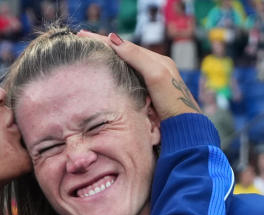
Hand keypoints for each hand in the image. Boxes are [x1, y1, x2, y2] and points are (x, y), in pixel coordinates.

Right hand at [78, 31, 199, 119]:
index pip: (125, 46)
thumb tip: (113, 39)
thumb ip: (137, 56)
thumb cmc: (172, 101)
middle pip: (123, 55)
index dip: (103, 40)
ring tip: (87, 56)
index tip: (82, 35)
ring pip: (123, 68)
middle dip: (102, 48)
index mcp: (157, 60)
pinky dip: (112, 77)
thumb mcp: (155, 74)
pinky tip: (103, 78)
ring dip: (106, 62)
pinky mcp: (145, 98)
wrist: (183, 128)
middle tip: (80, 43)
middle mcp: (153, 70)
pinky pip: (125, 82)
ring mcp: (149, 84)